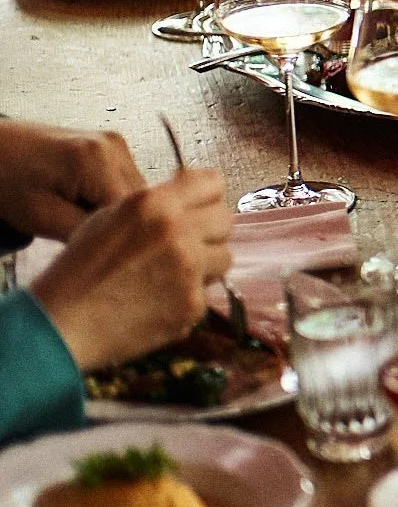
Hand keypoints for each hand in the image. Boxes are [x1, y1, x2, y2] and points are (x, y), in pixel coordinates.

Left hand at [0, 122, 148, 242]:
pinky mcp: (116, 146)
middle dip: (116, 222)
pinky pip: (128, 183)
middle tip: (80, 230)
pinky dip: (111, 198)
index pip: (131, 211)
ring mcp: (118, 143)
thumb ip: (86, 231)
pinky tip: (85, 201)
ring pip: (137, 195)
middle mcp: (115, 145)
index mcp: (96, 159)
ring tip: (78, 213)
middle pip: (138, 202)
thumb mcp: (40, 217)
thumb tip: (122, 245)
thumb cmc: (7, 181)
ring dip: (115, 211)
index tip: (93, 245)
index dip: (115, 233)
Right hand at [28, 169, 232, 372]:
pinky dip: (189, 296)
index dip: (205, 196)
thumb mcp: (109, 217)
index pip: (213, 183)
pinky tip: (159, 300)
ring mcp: (189, 268)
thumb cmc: (79, 270)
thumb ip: (155, 202)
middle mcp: (177, 231)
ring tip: (170, 274)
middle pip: (225, 220)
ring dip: (205, 264)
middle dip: (208, 231)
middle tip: (184, 245)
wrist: (62, 323)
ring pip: (224, 257)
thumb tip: (190, 193)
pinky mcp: (192, 304)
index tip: (198, 207)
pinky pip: (207, 293)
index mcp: (154, 203)